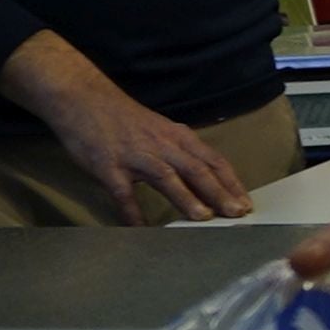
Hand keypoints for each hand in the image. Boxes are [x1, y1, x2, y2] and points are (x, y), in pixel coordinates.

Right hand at [24, 53, 255, 221]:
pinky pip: (123, 193)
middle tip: (237, 214)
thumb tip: (204, 178)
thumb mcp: (160, 129)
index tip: (245, 204)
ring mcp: (135, 156)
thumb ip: (180, 150)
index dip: (231, 183)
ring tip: (203, 218)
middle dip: (219, 193)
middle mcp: (161, 145)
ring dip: (186, 198)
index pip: (213, 161)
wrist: (83, 98)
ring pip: (166, 177)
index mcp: (177, 136)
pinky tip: (142, 230)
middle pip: (197, 170)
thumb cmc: (124, 118)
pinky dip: (133, 213)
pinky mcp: (108, 166)